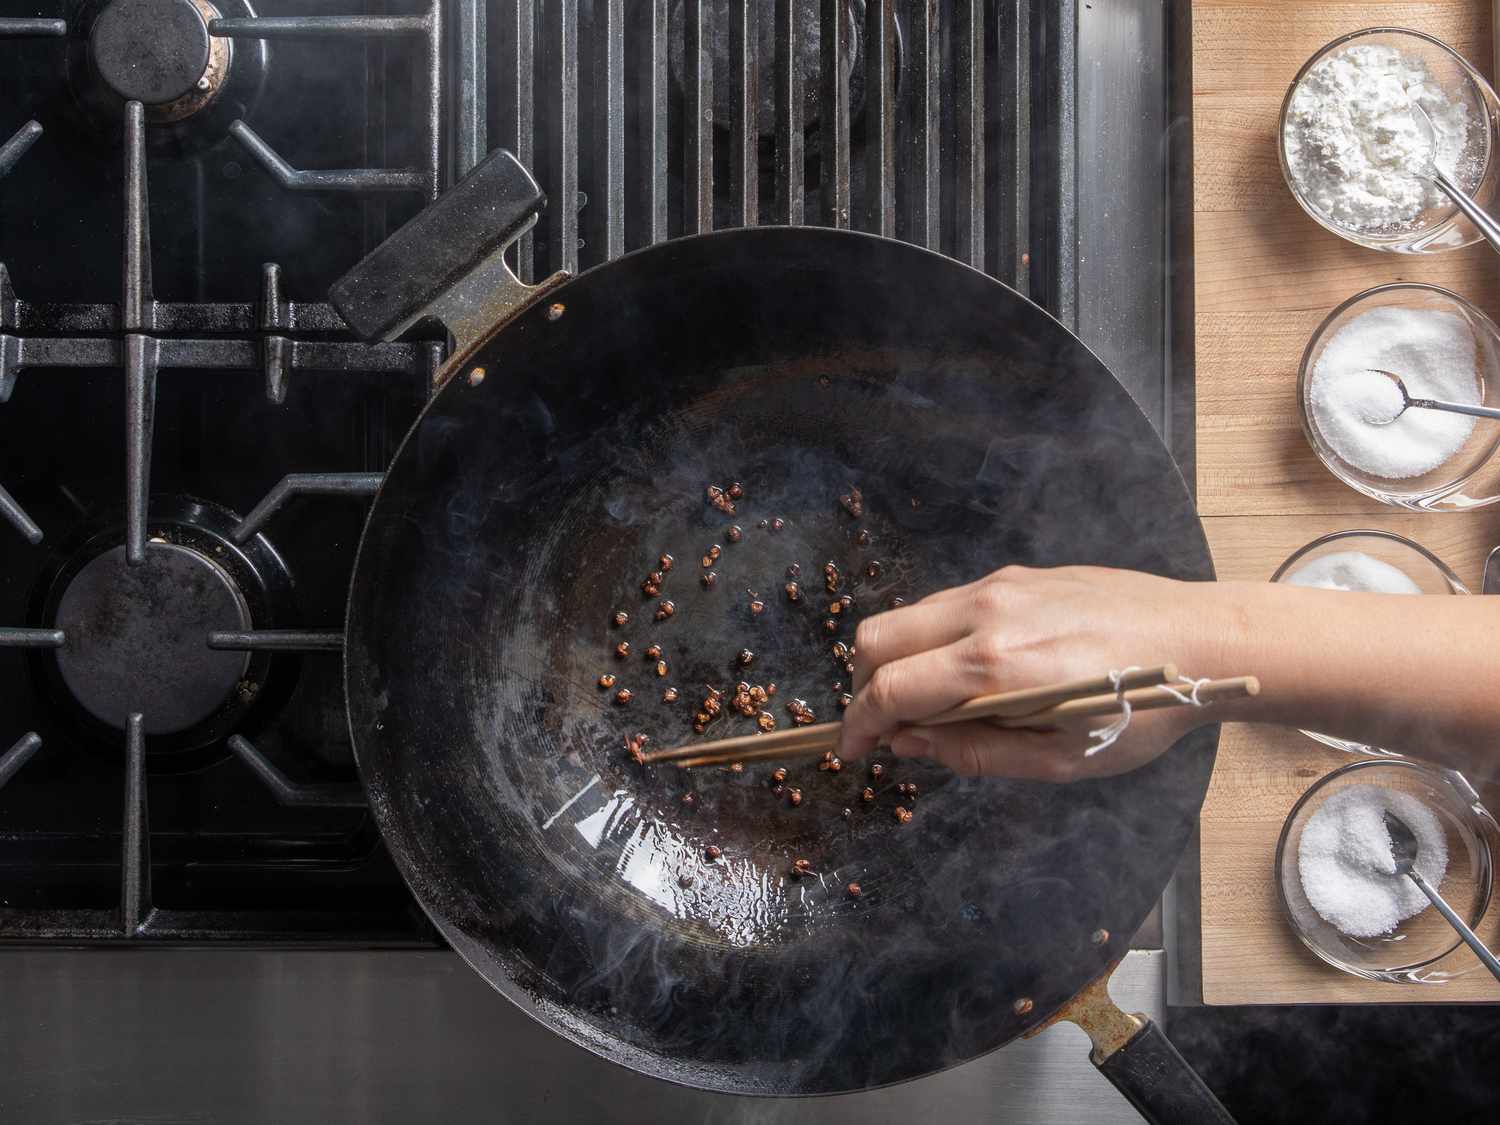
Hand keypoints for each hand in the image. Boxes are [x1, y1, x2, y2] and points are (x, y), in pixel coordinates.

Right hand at [837, 565, 1227, 780]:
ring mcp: (998, 586)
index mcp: (995, 667)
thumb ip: (975, 753)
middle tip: (888, 725)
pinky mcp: (1015, 574)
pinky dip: (933, 639)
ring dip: (899, 660)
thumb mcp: (1060, 759)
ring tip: (933, 702)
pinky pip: (946, 604)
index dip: (858, 725)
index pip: (890, 689)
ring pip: (909, 616)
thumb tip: (908, 745)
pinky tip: (971, 671)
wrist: (1199, 641)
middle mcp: (984, 614)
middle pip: (878, 638)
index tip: (853, 752)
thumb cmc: (1139, 714)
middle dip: (864, 686)